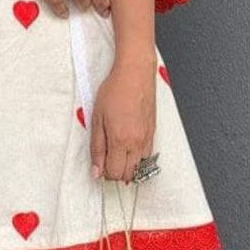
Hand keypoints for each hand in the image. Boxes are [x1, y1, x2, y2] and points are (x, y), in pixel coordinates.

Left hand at [90, 54, 156, 182]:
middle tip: (107, 159)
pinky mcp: (153, 133)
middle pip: (129, 175)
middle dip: (116, 172)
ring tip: (118, 152)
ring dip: (128, 166)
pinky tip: (129, 147)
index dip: (104, 173)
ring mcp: (147, 138)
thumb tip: (97, 170)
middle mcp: (137, 143)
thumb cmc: (116, 91)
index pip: (114, 173)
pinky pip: (147, 156)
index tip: (99, 165)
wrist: (135, 74)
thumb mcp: (97, 119)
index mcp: (121, 140)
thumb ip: (97, 148)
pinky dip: (137, 158)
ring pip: (140, 168)